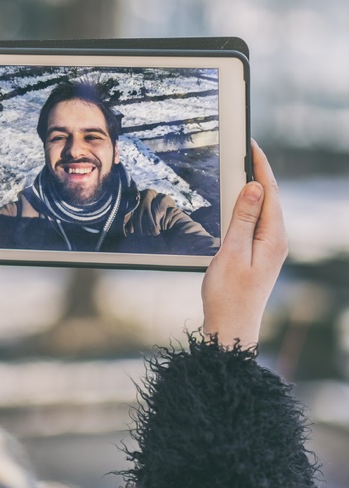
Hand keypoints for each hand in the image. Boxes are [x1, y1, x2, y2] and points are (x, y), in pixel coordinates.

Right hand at [201, 140, 287, 347]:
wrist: (231, 326)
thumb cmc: (228, 294)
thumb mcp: (232, 252)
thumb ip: (243, 218)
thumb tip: (254, 187)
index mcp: (272, 237)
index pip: (269, 192)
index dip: (260, 167)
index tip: (251, 145)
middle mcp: (276, 241)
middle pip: (270, 198)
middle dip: (259, 172)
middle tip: (246, 150)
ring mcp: (269, 248)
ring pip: (263, 209)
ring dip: (253, 189)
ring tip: (242, 168)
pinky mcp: (260, 255)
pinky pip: (257, 222)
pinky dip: (248, 206)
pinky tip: (239, 202)